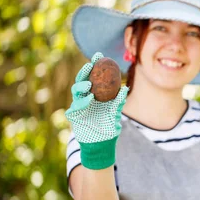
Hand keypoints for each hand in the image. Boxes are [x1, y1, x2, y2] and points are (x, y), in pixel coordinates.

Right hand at [65, 52, 128, 169]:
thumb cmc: (108, 128)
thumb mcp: (115, 113)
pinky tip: (89, 100)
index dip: (95, 65)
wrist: (101, 144)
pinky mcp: (74, 116)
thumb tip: (125, 88)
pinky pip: (75, 107)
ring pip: (76, 92)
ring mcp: (79, 106)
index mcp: (96, 94)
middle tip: (91, 65)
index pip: (94, 77)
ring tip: (89, 87)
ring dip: (81, 87)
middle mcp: (86, 98)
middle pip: (82, 80)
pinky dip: (82, 103)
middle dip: (85, 72)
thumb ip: (119, 102)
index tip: (100, 55)